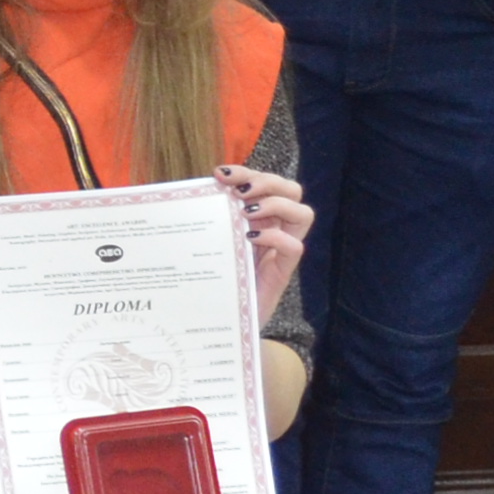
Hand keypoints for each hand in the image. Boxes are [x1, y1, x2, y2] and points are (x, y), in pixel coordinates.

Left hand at [217, 161, 314, 322]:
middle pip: (292, 190)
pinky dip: (274, 236)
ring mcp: (280, 251)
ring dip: (276, 204)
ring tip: (246, 212)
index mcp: (258, 216)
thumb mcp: (208, 241)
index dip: (246, 171)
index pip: (266, 182)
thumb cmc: (212, 279)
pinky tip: (250, 238)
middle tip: (239, 191)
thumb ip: (208, 218)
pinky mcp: (281, 273)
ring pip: (303, 213)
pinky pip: (294, 247)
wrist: (218, 322)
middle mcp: (274, 229)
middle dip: (267, 180)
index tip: (219, 173)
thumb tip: (189, 192)